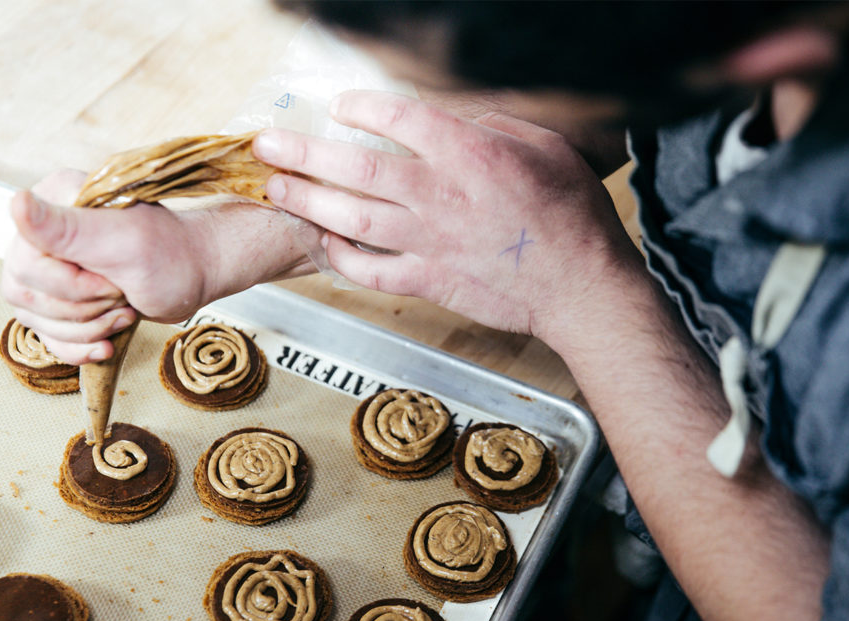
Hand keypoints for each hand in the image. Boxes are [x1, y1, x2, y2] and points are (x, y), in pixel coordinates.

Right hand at [2, 169, 317, 363]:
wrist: (196, 274)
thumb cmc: (172, 256)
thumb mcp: (124, 241)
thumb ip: (67, 227)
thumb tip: (17, 202)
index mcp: (51, 203)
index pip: (26, 263)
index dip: (72, 285)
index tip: (113, 279)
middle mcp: (40, 234)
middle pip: (25, 295)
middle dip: (84, 308)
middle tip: (122, 292)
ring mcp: (45, 268)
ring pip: (32, 319)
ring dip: (87, 328)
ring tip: (124, 308)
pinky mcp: (58, 299)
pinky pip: (46, 336)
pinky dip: (79, 347)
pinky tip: (108, 342)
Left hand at [253, 91, 629, 339]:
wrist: (581, 288)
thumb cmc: (571, 217)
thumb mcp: (545, 147)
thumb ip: (493, 126)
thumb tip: (455, 117)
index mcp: (470, 155)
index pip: (398, 120)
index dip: (361, 107)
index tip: (341, 105)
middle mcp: (440, 197)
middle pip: (356, 169)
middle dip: (303, 152)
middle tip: (267, 144)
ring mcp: (429, 243)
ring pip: (351, 219)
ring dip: (306, 202)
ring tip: (277, 188)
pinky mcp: (429, 282)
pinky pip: (370, 271)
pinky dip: (341, 258)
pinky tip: (324, 244)